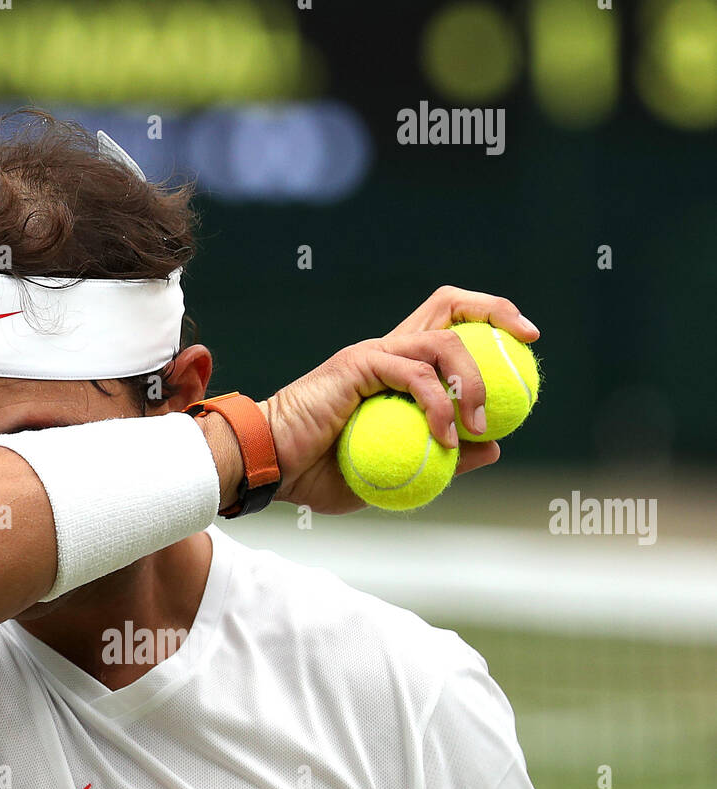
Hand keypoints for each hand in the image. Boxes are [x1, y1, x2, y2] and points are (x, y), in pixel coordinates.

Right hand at [261, 286, 540, 514]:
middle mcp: (387, 351)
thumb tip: (493, 447)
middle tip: (526, 342)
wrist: (268, 467)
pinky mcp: (358, 365)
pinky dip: (439, 404)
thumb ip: (442, 460)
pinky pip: (414, 374)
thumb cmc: (317, 475)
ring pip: (442, 340)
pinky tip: (447, 437)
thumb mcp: (396, 473)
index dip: (491, 324)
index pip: (448, 327)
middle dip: (495, 312)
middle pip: (450, 305)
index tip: (525, 347)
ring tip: (480, 423)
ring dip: (473, 379)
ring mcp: (372, 354)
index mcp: (394, 369)